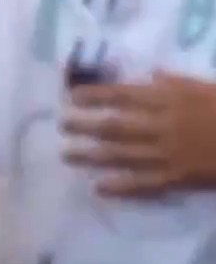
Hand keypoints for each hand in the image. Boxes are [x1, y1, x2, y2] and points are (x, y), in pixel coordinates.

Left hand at [61, 75, 215, 196]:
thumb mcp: (210, 88)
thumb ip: (179, 82)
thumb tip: (151, 75)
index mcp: (173, 100)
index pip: (124, 96)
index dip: (96, 96)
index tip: (72, 97)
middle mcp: (164, 126)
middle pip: (116, 126)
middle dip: (86, 126)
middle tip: (62, 125)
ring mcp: (170, 153)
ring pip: (123, 155)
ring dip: (92, 155)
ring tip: (67, 154)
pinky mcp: (180, 178)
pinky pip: (146, 184)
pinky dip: (121, 187)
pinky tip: (99, 188)